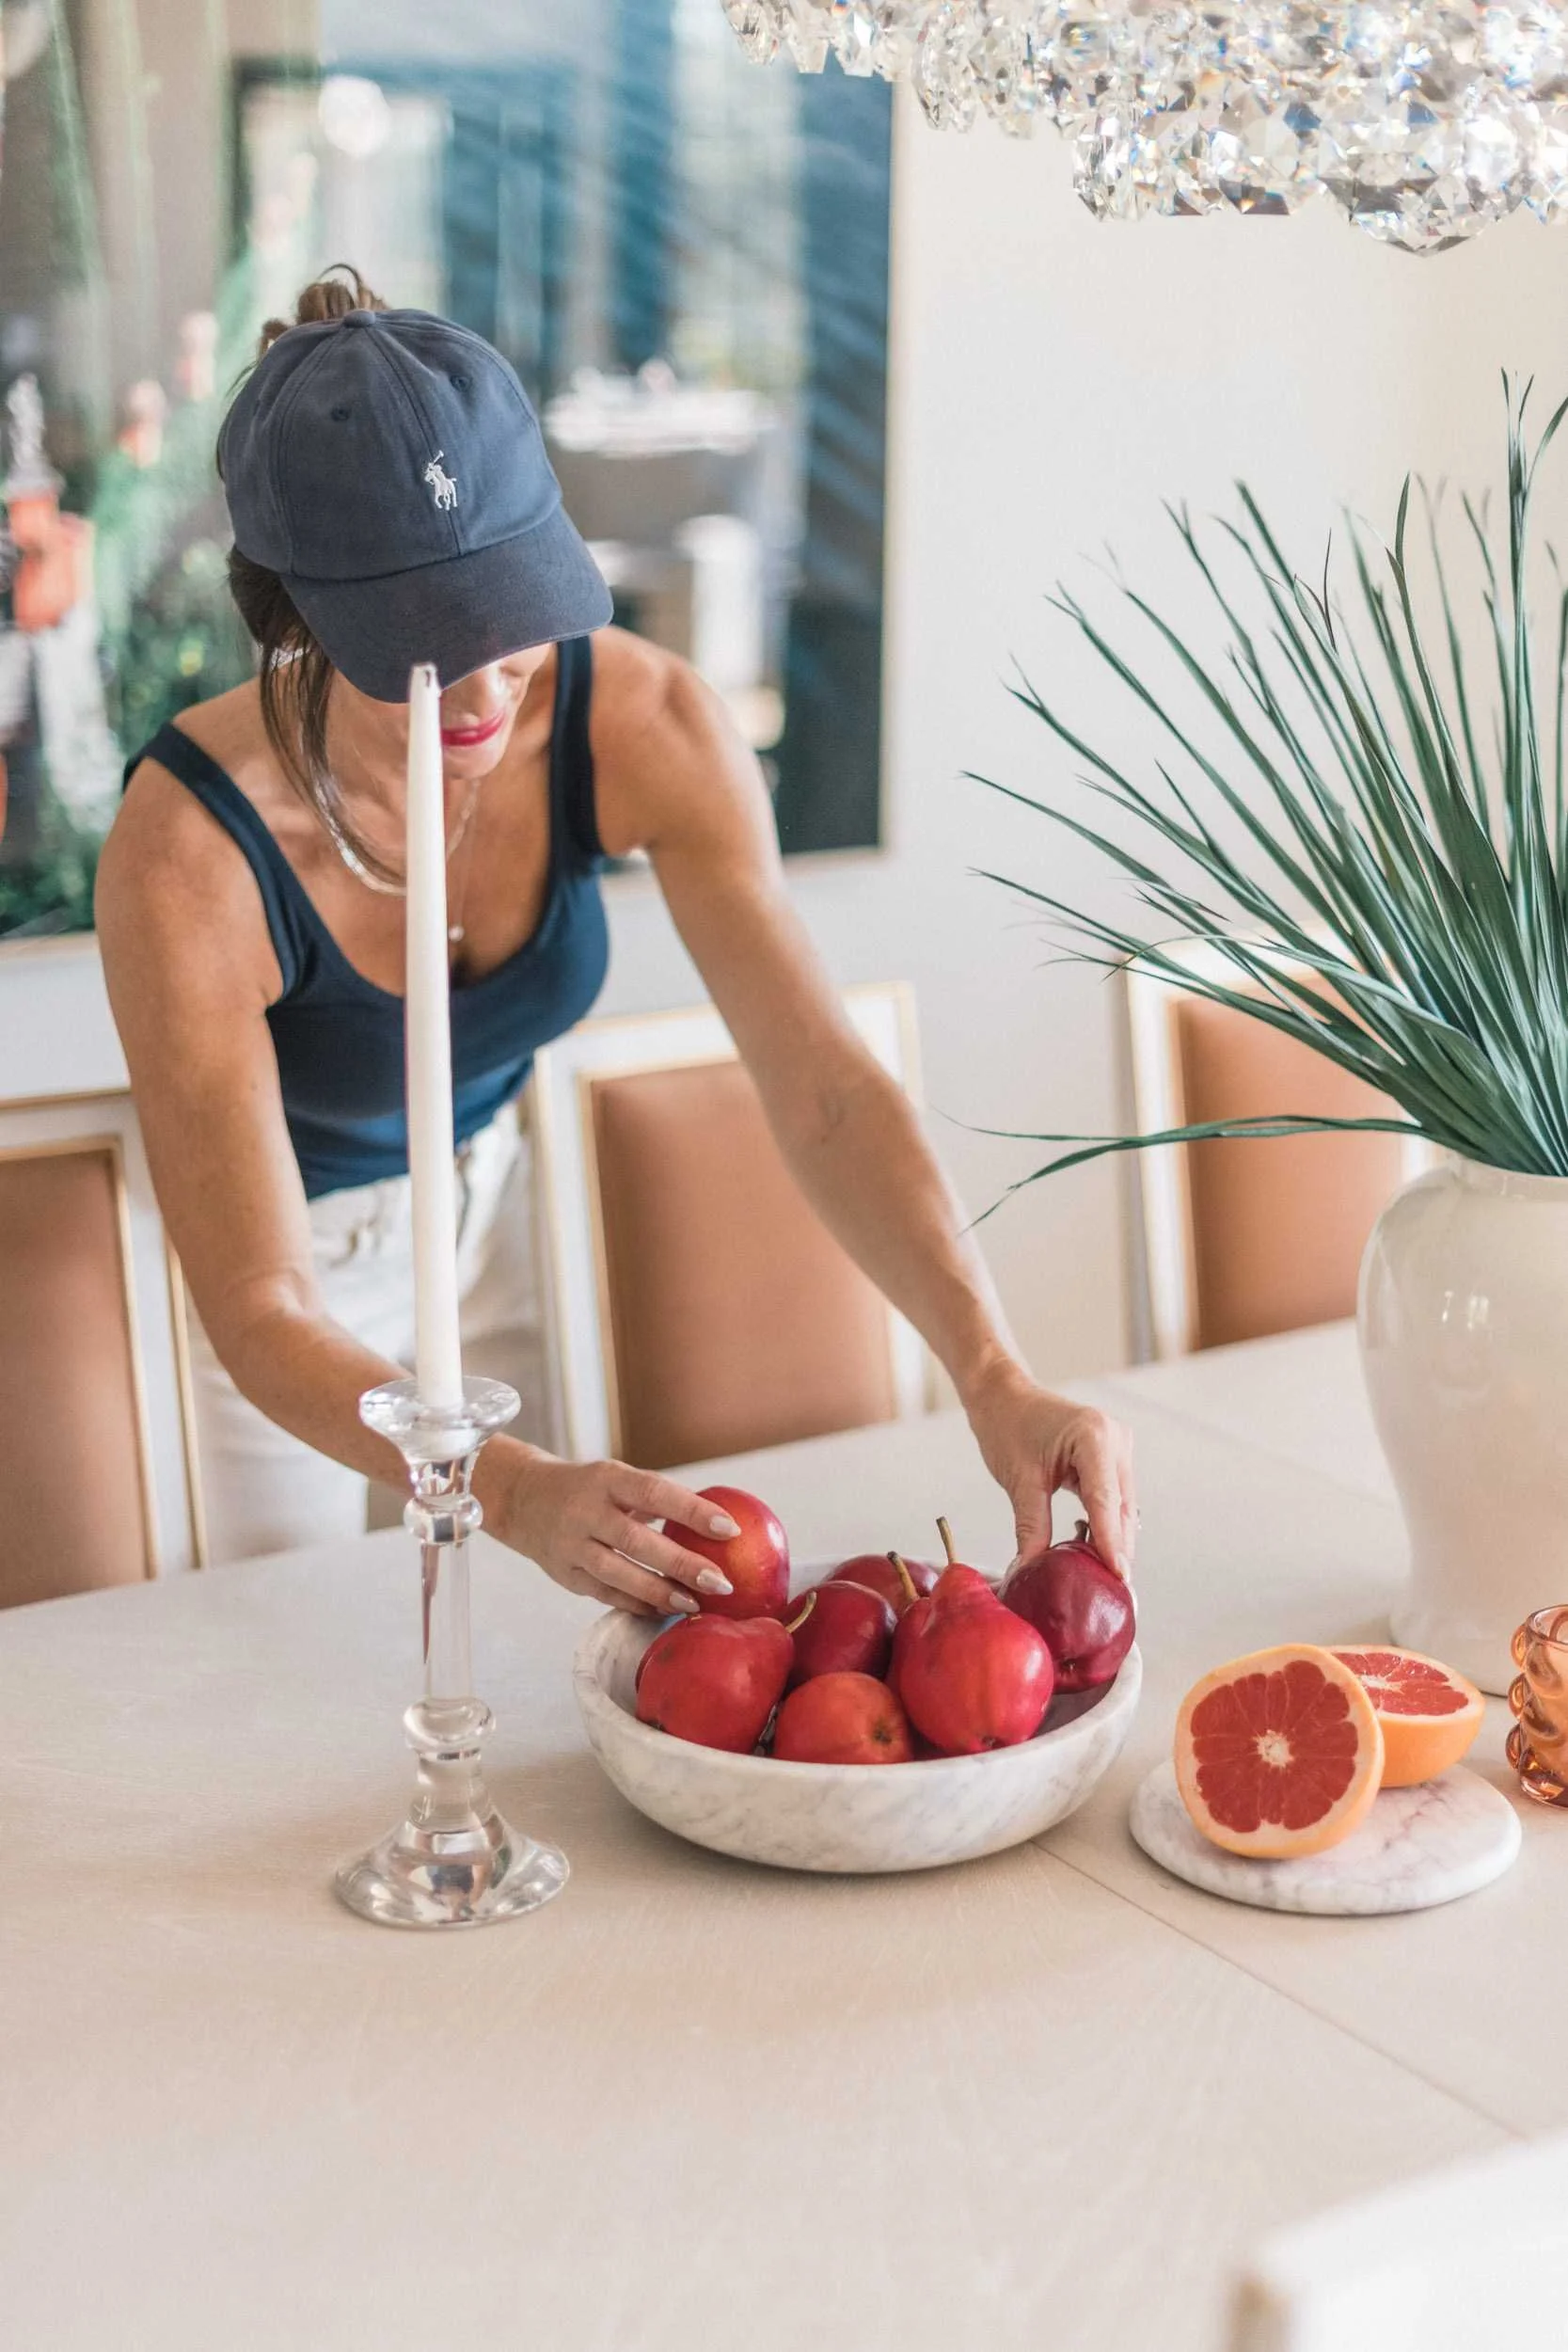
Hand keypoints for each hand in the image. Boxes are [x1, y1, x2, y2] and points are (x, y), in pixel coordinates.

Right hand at [489, 1448, 741, 1615]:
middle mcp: (585, 1511)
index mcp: (606, 1479)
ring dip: (660, 1592)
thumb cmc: (588, 1489)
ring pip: (618, 1574)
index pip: (654, 1492)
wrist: (523, 1499)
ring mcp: (571, 1545)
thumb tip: (717, 1522)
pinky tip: (665, 1610)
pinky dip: (637, 1604)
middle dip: (682, 1564)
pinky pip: (605, 1594)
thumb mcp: (616, 1478)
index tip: (729, 1528)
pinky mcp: (564, 1575)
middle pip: (637, 1541)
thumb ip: (657, 1497)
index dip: (692, 1511)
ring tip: (695, 1604)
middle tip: (721, 1582)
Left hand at [962, 1359, 1135, 1578]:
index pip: (1106, 1502)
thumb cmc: (1007, 1427)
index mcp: (1094, 1437)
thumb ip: (1031, 1527)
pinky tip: (1093, 1549)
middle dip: (1116, 1548)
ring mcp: (1117, 1446)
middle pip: (1120, 1507)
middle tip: (1112, 1590)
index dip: (1112, 1544)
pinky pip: (1113, 1497)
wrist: (1003, 1396)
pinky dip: (1104, 1522)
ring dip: (1111, 1538)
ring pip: (1121, 1506)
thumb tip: (1032, 1571)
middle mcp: (1115, 1439)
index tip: (1120, 1578)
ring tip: (1102, 1576)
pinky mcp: (1112, 1456)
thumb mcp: (1019, 1481)